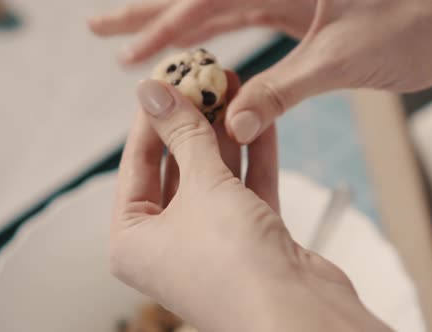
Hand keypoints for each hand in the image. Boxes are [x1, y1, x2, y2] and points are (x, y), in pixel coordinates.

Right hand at [90, 0, 431, 143]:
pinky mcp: (298, 13)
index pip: (207, 0)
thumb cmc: (422, 26)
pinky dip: (213, 41)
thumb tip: (234, 125)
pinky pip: (243, 24)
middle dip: (149, 13)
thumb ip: (284, 89)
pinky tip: (193, 54)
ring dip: (175, 29)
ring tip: (135, 45)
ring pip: (216, 9)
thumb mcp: (345, 58)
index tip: (124, 47)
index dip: (162, 26)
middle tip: (103, 29)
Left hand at [110, 77, 392, 330]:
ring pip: (215, 178)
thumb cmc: (234, 266)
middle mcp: (168, 245)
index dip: (152, 120)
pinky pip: (246, 189)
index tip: (165, 83)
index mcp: (133, 242)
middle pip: (177, 169)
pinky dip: (253, 157)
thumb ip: (183, 134)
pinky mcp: (250, 242)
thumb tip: (155, 93)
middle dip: (193, 124)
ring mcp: (211, 244)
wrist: (297, 315)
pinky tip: (259, 121)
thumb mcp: (201, 186)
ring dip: (226, 136)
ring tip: (234, 90)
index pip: (137, 166)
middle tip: (203, 82)